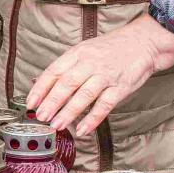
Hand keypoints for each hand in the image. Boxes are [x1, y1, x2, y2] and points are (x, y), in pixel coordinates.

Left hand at [26, 15, 173, 137]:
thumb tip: (39, 83)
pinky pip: (105, 105)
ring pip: (84, 95)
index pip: (54, 71)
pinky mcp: (120, 87)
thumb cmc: (110, 49)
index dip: (40, 88)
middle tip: (40, 117)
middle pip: (67, 83)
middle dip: (51, 102)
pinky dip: (93, 118)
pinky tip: (83, 129)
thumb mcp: (85, 50)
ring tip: (57, 125)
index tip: (30, 103)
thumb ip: (65, 67)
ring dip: (69, 112)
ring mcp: (106, 75)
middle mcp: (90, 63)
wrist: (143, 43)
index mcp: (77, 53)